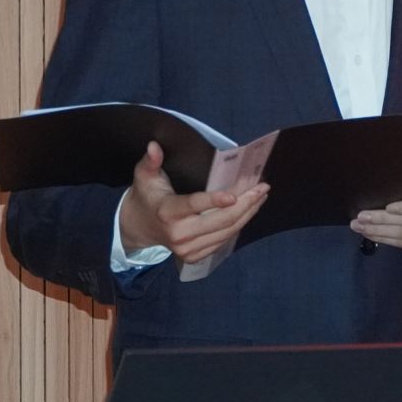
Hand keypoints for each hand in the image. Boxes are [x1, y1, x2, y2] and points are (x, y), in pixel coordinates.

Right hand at [119, 142, 269, 264]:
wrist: (139, 227)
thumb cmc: (146, 196)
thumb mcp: (144, 176)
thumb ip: (151, 161)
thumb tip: (154, 146)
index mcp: (167, 212)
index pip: (194, 205)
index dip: (214, 201)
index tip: (234, 195)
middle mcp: (179, 234)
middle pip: (220, 220)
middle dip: (246, 203)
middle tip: (262, 187)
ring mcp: (188, 249)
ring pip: (227, 231)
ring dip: (248, 213)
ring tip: (261, 196)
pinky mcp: (195, 256)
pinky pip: (224, 240)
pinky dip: (239, 224)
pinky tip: (249, 210)